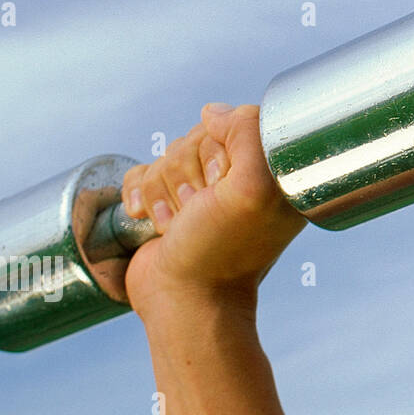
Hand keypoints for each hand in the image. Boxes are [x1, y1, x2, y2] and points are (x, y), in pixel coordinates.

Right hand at [119, 103, 307, 319]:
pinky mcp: (168, 201)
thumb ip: (247, 133)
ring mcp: (203, 190)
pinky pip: (141, 172)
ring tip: (180, 223)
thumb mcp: (254, 187)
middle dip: (188, 173)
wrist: (184, 302)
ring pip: (167, 155)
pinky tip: (154, 222)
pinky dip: (140, 195)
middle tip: (200, 209)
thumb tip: (213, 112)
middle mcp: (241, 178)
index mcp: (273, 172)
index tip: (224, 186)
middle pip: (197, 137)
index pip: (234, 123)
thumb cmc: (222, 251)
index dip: (219, 151)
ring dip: (164, 190)